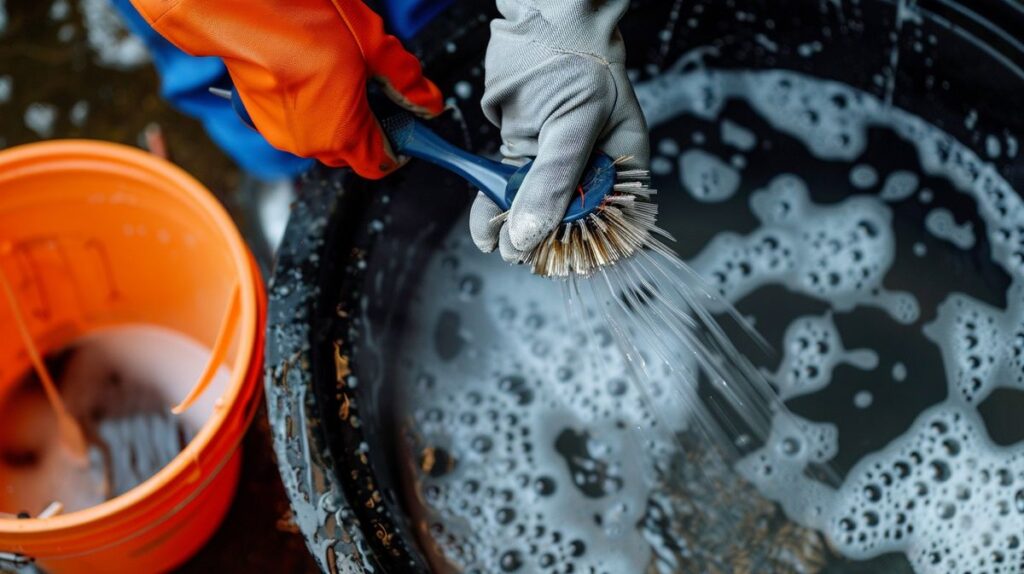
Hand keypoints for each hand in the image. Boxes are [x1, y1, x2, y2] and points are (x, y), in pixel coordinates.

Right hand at [129, 0, 443, 178]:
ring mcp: (279, 131)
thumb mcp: (374, 46)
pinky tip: (315, 71)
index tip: (410, 126)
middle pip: (353, 151)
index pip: (381, 163)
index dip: (402, 146)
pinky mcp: (258, 116)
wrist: (236, 5)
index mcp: (341, 134)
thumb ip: (406, 81)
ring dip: (340, 114)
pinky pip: (297, 121)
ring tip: (346, 72)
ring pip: (323, 135)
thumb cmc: (298, 19)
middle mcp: (308, 143)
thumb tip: (428, 100)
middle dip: (371, 127)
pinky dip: (311, 105)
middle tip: (382, 92)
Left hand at [470, 0, 649, 261]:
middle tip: (518, 252)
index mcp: (623, 166)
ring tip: (497, 243)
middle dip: (543, 242)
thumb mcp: (573, 122)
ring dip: (513, 231)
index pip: (614, 225)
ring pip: (534, 213)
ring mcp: (555, 166)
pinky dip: (493, 211)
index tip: (561, 260)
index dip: (589, 248)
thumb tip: (529, 232)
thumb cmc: (578, 60)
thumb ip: (551, 178)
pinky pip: (509, 193)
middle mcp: (590, 172)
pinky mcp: (524, 157)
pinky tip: (483, 230)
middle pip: (569, 226)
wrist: (542, 21)